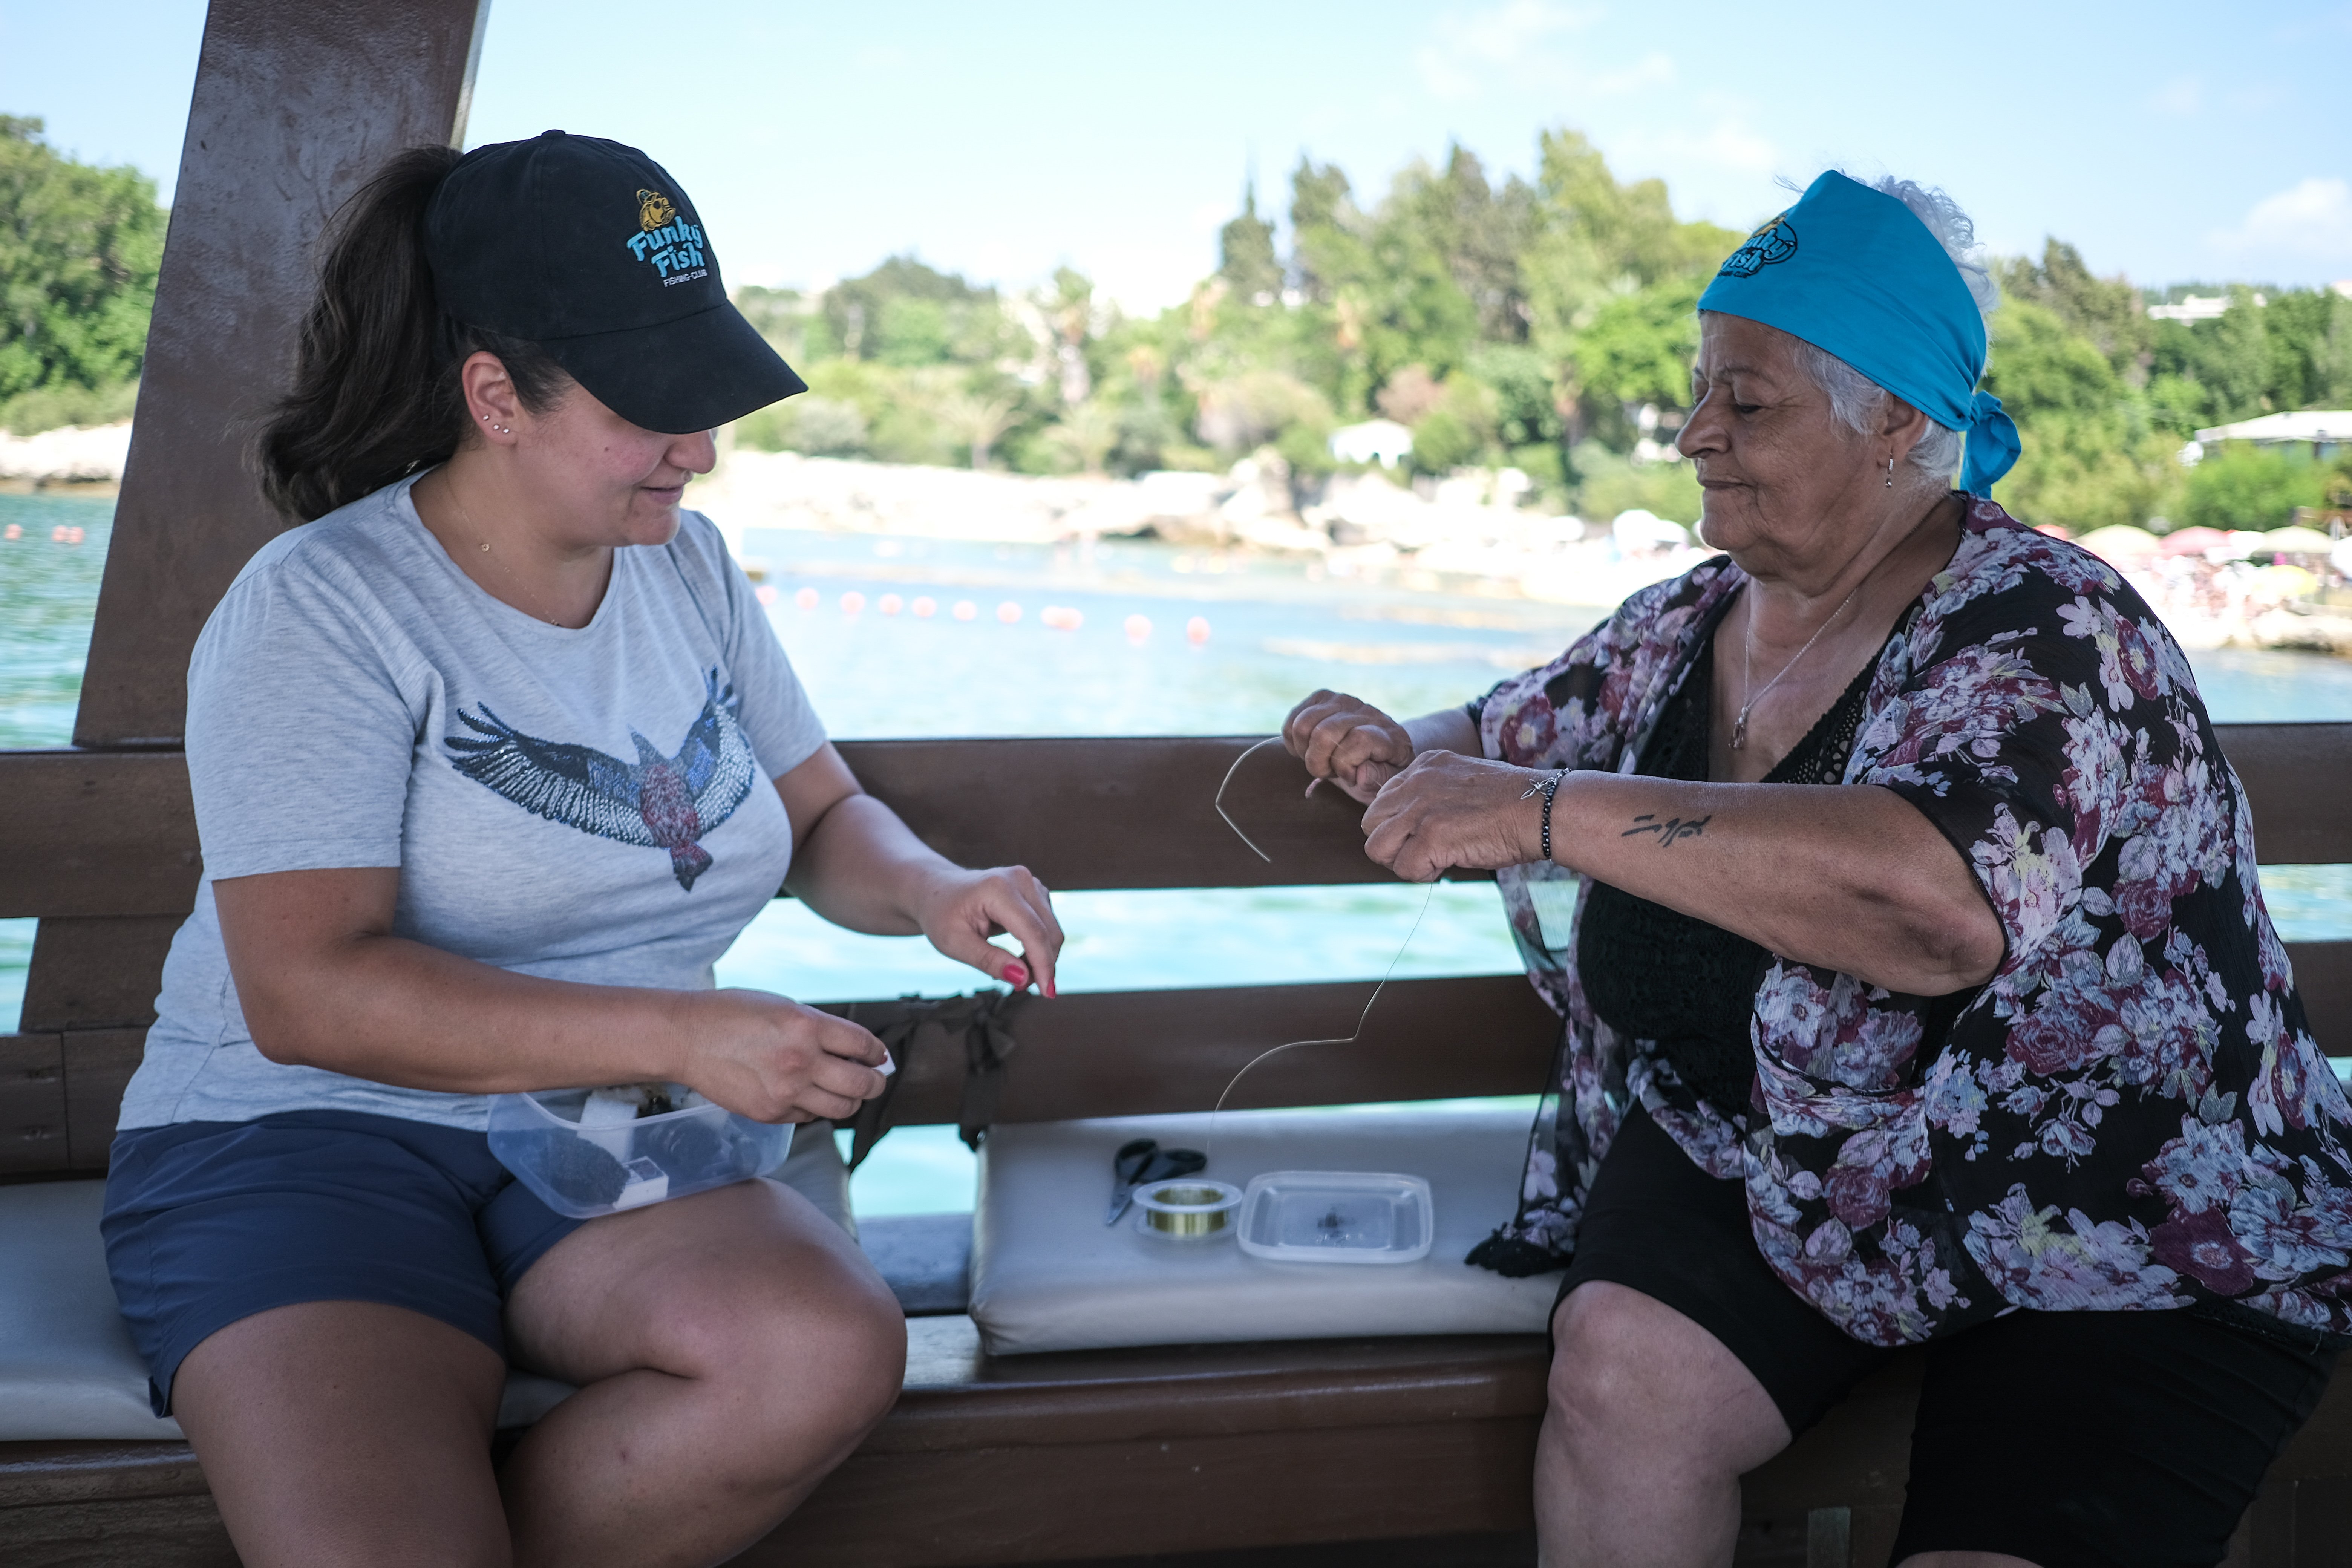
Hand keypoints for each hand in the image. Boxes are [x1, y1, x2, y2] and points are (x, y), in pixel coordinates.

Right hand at [675, 990, 893, 1123]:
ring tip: (846, 1090)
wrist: (687, 1037)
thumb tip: (855, 1049)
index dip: (878, 1053)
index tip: (879, 1057)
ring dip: (851, 1099)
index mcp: (807, 1026)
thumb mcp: (784, 1007)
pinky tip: (808, 1094)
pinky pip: (810, 1116)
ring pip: (842, 1108)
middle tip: (873, 1079)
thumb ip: (820, 1028)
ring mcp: (786, 1091)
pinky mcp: (770, 1113)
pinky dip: (816, 1107)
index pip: (864, 1045)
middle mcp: (801, 1061)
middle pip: (862, 1084)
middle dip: (875, 1082)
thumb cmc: (734, 1014)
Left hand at [909, 863, 1064, 997]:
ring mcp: (1030, 882)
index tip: (1046, 993)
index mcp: (998, 888)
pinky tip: (1015, 955)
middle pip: (1049, 931)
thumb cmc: (941, 915)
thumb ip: (989, 960)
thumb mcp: (954, 943)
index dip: (1043, 965)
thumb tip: (1023, 978)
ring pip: (1051, 931)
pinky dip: (1037, 946)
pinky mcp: (1034, 891)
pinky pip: (1046, 925)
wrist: (936, 890)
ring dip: (1039, 958)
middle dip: (1042, 965)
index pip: (1033, 931)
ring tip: (1009, 969)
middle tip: (1020, 987)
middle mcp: (1020, 879)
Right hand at [1283, 689, 1413, 804]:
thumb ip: (1378, 779)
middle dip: (1317, 763)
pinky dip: (1293, 742)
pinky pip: (1293, 720)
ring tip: (1320, 761)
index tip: (1350, 778)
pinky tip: (1309, 750)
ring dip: (1305, 752)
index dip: (1345, 764)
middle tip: (1328, 773)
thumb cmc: (1378, 774)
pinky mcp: (1322, 698)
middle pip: (1324, 732)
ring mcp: (1344, 701)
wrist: (1374, 754)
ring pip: (1303, 724)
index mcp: (1390, 735)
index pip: (1359, 738)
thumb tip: (1360, 773)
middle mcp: (1368, 712)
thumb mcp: (1384, 785)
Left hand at [1361, 752, 1549, 882]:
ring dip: (1401, 861)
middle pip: (1370, 823)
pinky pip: (1403, 868)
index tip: (1427, 832)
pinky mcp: (1431, 836)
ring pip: (1376, 847)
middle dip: (1392, 844)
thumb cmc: (1511, 802)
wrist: (1541, 809)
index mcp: (1422, 766)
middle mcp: (1415, 782)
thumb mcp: (1462, 782)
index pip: (1382, 800)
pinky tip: (1446, 865)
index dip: (1399, 825)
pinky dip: (1423, 875)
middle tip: (1424, 851)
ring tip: (1432, 860)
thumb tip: (1410, 827)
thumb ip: (1431, 795)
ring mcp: (1421, 809)